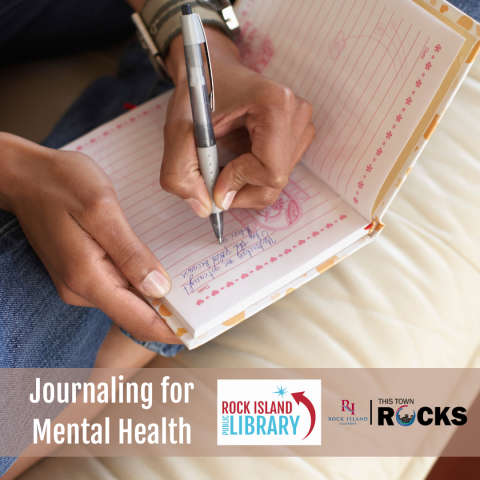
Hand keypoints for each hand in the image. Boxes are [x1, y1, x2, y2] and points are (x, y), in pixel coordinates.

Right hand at [0, 133, 180, 343]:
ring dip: (154, 298)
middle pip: (134, 313)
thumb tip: (158, 288)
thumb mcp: (101, 210)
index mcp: (88, 278)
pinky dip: (138, 283)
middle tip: (202, 307)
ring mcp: (79, 282)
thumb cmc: (60, 183)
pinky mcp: (80, 271)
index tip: (196, 333)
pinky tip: (156, 272)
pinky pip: (116, 285)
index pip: (136, 320)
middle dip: (168, 314)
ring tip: (188, 289)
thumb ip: (130, 253)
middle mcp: (82, 289)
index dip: (169, 330)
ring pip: (126, 299)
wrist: (23, 175)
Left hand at [161, 26, 314, 216]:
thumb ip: (181, 174)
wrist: (211, 68)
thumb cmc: (197, 93)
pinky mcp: (298, 132)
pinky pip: (279, 171)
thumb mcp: (177, 131)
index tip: (214, 179)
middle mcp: (297, 113)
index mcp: (275, 104)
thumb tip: (206, 208)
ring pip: (278, 180)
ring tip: (225, 162)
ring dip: (246, 183)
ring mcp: (301, 122)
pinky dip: (254, 175)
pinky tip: (239, 158)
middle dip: (241, 189)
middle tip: (215, 180)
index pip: (270, 170)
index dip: (239, 183)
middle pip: (276, 180)